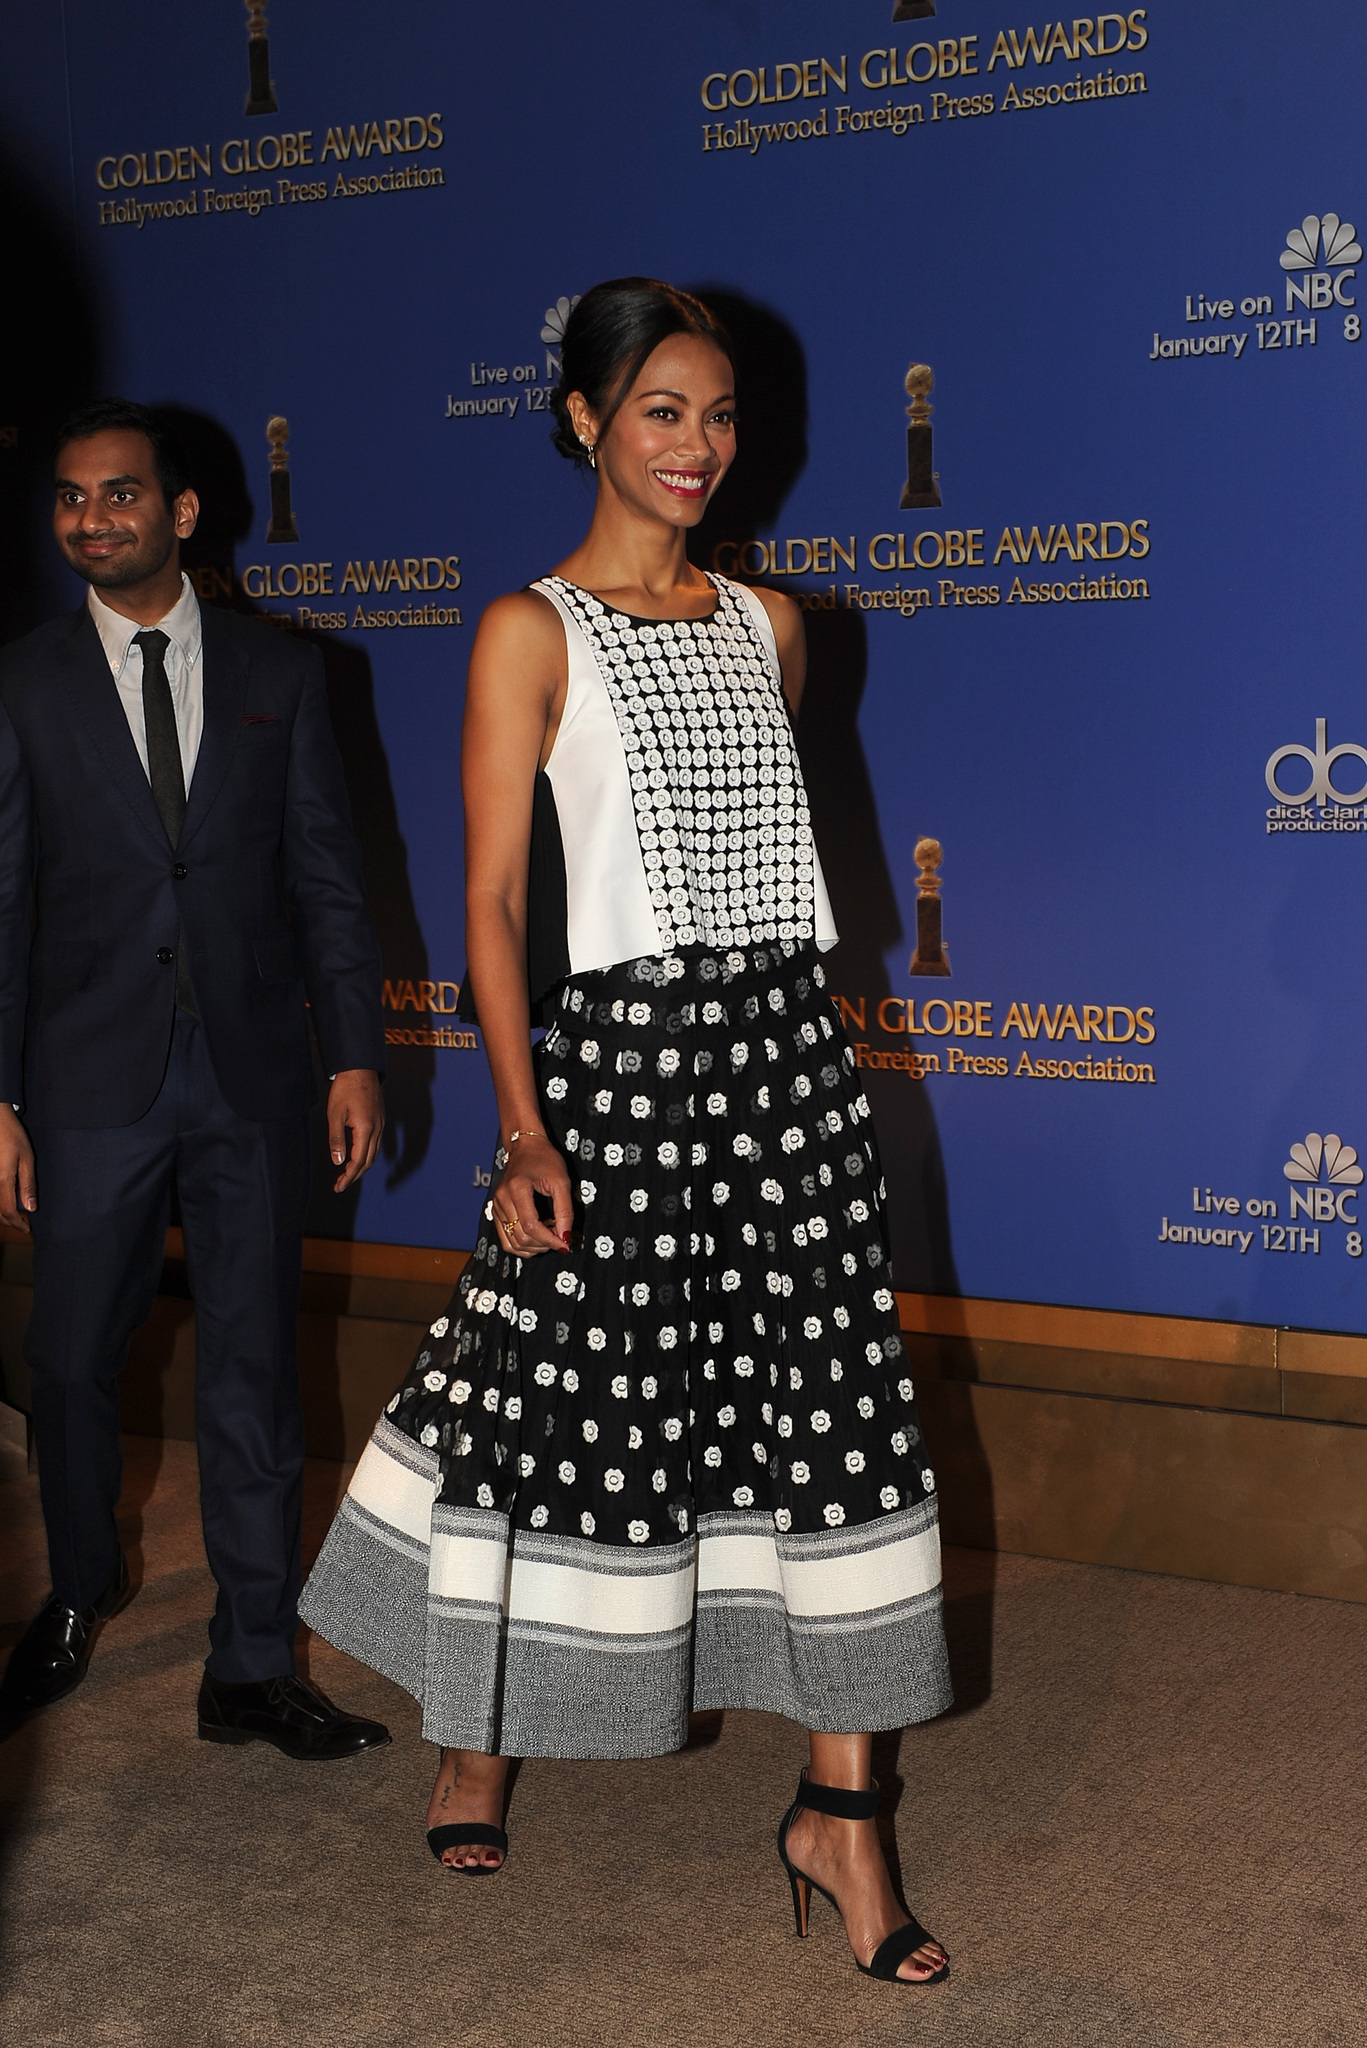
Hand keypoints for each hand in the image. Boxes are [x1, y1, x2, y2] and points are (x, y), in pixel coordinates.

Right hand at [0, 1104, 35, 1231]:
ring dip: (2, 1215)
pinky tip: (6, 1202)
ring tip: (16, 1215)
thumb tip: (31, 1208)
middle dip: (10, 1222)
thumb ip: (28, 1184)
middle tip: (24, 1223)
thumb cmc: (12, 1136)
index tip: (28, 1228)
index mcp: (2, 1180)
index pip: (7, 1212)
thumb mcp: (26, 1159)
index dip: (18, 1223)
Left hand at [327, 1069, 383, 1192]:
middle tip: (339, 1185)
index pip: (358, 1161)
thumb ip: (336, 1139)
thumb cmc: (345, 1088)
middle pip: (368, 1161)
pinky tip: (355, 1156)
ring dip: (360, 1166)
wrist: (360, 1068)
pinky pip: (375, 1144)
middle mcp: (377, 1129)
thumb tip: (338, 1162)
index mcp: (365, 1129)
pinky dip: (365, 1155)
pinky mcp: (379, 1120)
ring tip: (346, 1174)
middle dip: (354, 1175)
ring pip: (373, 1154)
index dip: (348, 1177)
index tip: (338, 1187)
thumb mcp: (335, 1114)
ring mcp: (380, 1125)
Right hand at [491, 1132, 572, 1256]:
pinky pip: (506, 1239)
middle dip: (543, 1245)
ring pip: (511, 1243)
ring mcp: (496, 1206)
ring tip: (548, 1237)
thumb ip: (565, 1210)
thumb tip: (565, 1237)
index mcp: (516, 1188)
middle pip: (520, 1238)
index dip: (550, 1240)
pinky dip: (522, 1245)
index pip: (531, 1226)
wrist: (525, 1146)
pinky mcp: (496, 1212)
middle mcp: (502, 1199)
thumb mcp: (561, 1181)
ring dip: (533, 1248)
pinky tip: (536, 1238)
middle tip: (559, 1238)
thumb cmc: (544, 1159)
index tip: (565, 1244)